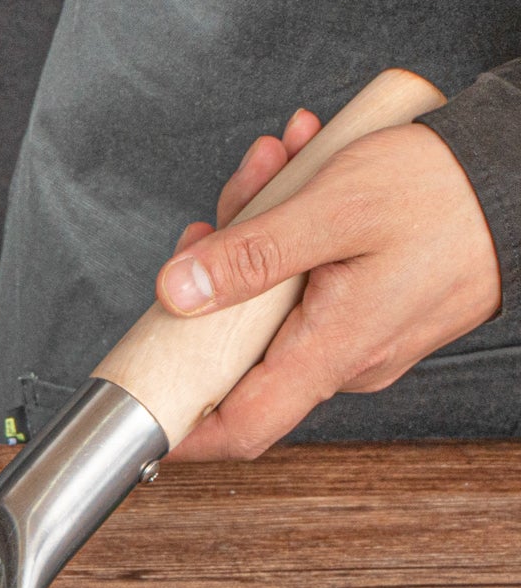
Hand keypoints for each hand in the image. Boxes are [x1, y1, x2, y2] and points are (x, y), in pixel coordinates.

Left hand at [155, 107, 501, 458]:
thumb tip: (177, 293)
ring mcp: (358, 335)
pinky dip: (292, 232)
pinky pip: (308, 283)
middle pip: (241, 340)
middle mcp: (345, 358)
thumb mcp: (333, 208)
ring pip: (271, 301)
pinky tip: (300, 173)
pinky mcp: (368, 308)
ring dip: (258, 231)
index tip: (139, 405)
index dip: (182, 426)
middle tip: (237, 197)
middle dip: (220, 266)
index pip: (241, 427)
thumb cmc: (448, 190)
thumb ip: (250, 256)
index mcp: (333, 350)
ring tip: (279, 160)